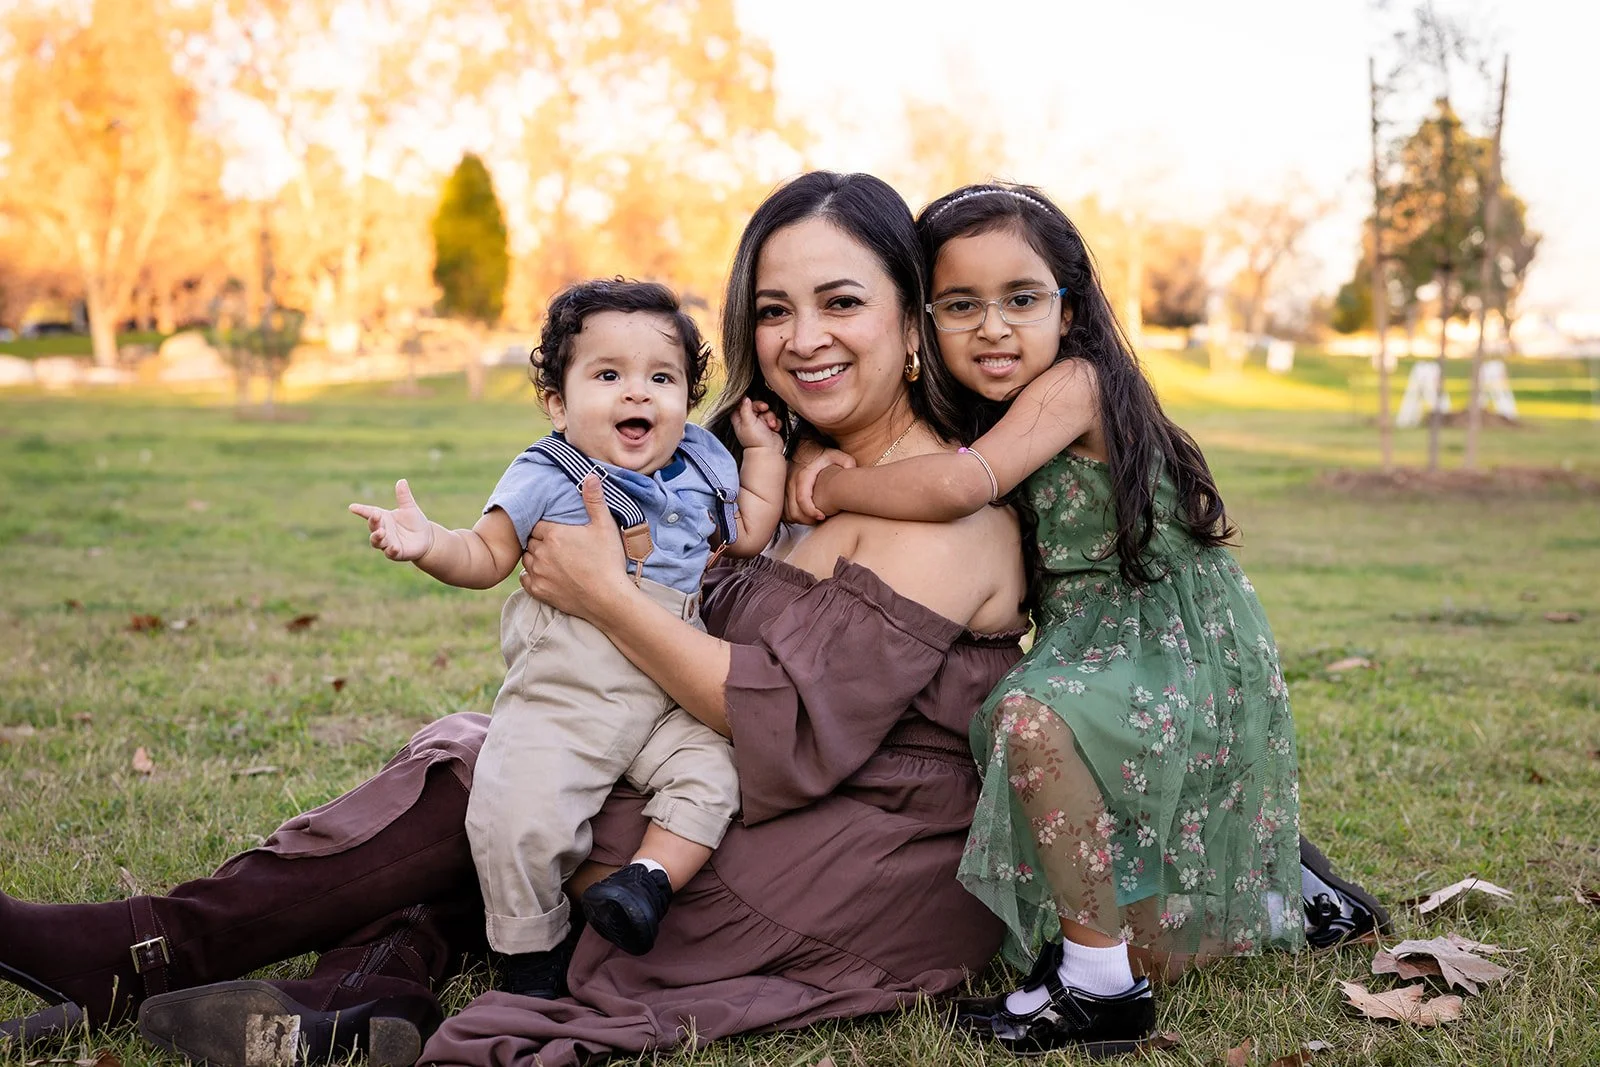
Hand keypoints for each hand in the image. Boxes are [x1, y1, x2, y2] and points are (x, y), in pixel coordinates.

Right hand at [349, 479, 434, 560]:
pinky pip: (391, 553)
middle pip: (373, 527)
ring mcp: (387, 542)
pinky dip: (391, 550)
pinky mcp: (396, 553)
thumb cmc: (414, 522)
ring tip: (381, 532)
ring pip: (377, 542)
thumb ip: (404, 496)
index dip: (361, 510)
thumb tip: (402, 481)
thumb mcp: (409, 508)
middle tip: (375, 516)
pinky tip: (394, 547)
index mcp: (383, 517)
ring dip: (377, 537)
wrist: (426, 539)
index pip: (369, 513)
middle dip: (373, 522)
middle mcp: (382, 530)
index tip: (352, 507)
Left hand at [520, 475, 630, 622]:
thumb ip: (594, 500)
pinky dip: (531, 576)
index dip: (548, 526)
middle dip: (541, 540)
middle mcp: (541, 552)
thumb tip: (590, 476)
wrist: (609, 598)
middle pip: (531, 540)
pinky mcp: (539, 591)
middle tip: (558, 545)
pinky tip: (545, 574)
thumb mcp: (605, 526)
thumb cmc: (608, 561)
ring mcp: (538, 573)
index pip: (538, 523)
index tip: (558, 530)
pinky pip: (525, 579)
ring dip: (535, 557)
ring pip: (527, 559)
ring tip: (552, 558)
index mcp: (553, 533)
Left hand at [731, 397, 783, 450]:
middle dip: (761, 407)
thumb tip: (744, 398)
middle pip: (755, 406)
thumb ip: (745, 408)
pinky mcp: (770, 427)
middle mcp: (749, 421)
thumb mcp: (747, 422)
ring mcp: (760, 424)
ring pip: (766, 412)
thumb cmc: (755, 440)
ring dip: (770, 417)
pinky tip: (774, 429)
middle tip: (765, 408)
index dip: (745, 401)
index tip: (751, 400)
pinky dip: (775, 423)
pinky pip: (774, 419)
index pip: (740, 406)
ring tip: (770, 425)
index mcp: (740, 420)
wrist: (768, 452)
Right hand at [784, 447, 853, 523]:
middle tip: (821, 519)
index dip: (811, 511)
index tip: (823, 516)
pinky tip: (806, 515)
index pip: (803, 499)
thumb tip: (852, 472)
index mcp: (803, 477)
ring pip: (788, 514)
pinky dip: (794, 517)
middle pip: (794, 511)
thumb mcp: (836, 455)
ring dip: (801, 519)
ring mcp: (785, 489)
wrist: (805, 449)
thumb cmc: (821, 455)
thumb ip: (846, 461)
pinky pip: (784, 511)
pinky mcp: (782, 492)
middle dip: (808, 520)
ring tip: (815, 518)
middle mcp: (791, 483)